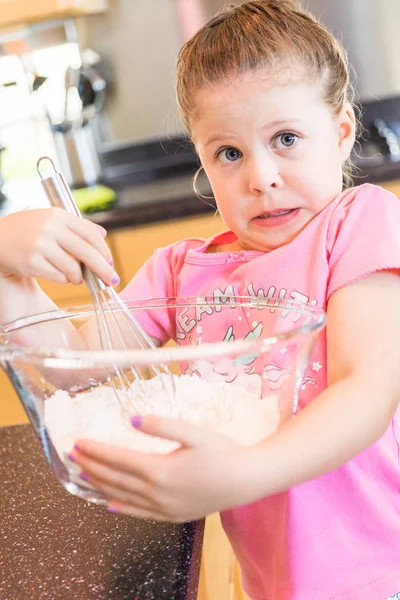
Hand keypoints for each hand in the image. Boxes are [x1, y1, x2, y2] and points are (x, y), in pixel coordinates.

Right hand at [0, 208, 116, 284]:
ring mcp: (40, 245)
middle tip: (111, 279)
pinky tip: (62, 278)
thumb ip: (77, 226)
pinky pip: (58, 276)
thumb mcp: (50, 220)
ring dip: (78, 277)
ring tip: (76, 278)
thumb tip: (103, 234)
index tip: (110, 262)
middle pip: (86, 252)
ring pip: (73, 268)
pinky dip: (64, 280)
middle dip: (102, 269)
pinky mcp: (31, 262)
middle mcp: (49, 228)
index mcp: (58, 215)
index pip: (90, 233)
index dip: (104, 250)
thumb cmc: (25, 231)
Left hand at [71, 415, 252, 521]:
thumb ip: (162, 426)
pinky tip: (109, 504)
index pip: (118, 459)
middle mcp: (157, 492)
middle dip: (91, 465)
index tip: (79, 442)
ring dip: (100, 485)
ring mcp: (163, 508)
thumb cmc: (222, 452)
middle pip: (114, 478)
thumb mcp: (194, 433)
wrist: (245, 481)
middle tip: (73, 454)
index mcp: (160, 470)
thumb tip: (131, 420)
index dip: (96, 450)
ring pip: (122, 497)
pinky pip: (138, 514)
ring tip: (83, 474)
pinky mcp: (171, 516)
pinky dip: (120, 508)